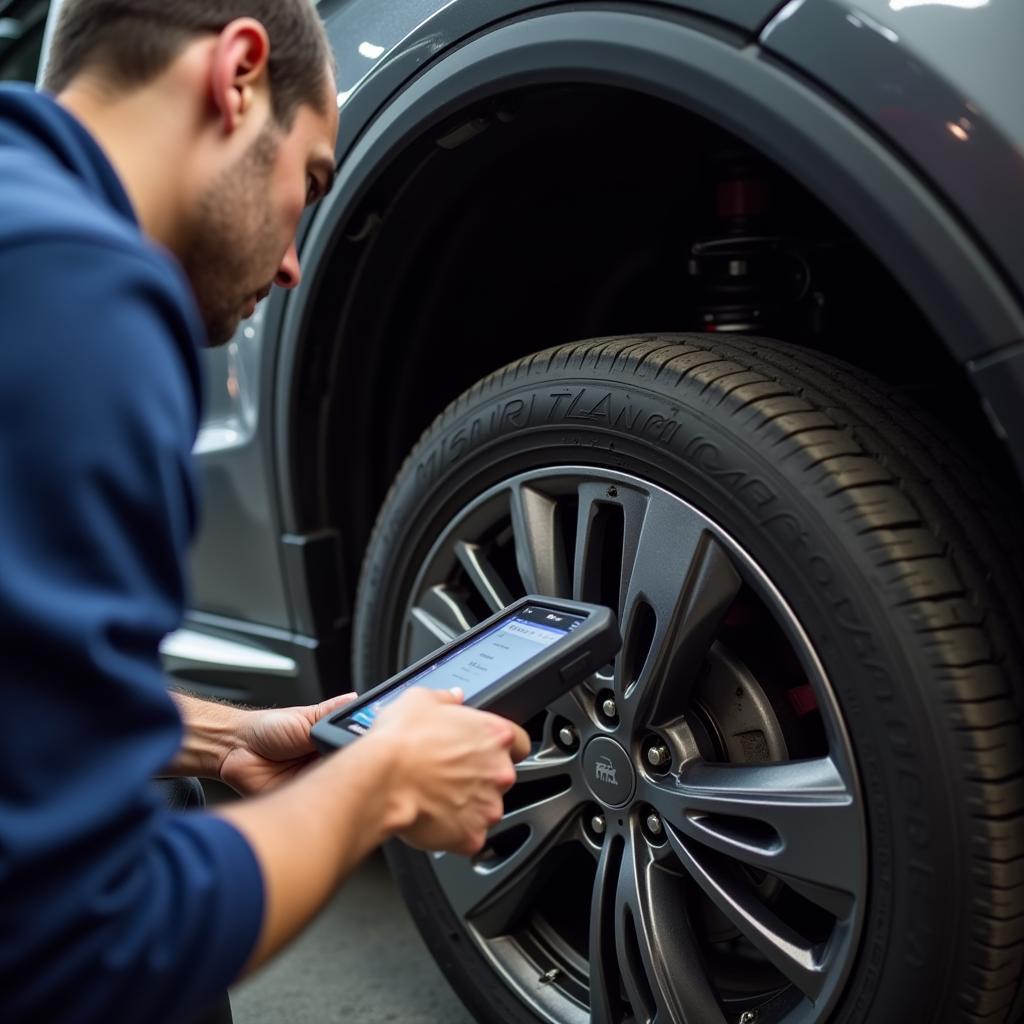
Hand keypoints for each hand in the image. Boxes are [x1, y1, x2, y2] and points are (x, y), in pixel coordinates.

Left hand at [220, 692, 356, 795]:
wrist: (235, 748)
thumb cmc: (266, 729)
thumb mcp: (304, 716)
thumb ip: (331, 712)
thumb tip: (354, 698)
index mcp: (328, 737)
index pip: (354, 742)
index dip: (363, 744)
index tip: (370, 742)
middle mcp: (324, 758)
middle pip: (349, 764)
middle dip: (352, 762)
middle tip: (351, 757)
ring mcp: (314, 778)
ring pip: (336, 783)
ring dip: (337, 779)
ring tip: (333, 769)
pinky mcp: (302, 797)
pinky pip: (318, 799)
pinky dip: (321, 795)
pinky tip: (321, 785)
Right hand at [367, 687, 530, 855]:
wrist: (383, 779)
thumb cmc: (401, 740)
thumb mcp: (420, 700)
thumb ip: (446, 698)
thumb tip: (453, 697)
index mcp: (494, 735)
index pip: (519, 742)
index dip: (500, 747)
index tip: (484, 750)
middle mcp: (499, 771)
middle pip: (500, 777)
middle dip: (479, 777)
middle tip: (448, 774)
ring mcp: (488, 806)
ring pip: (485, 808)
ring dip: (467, 805)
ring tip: (436, 797)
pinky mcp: (472, 835)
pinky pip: (469, 836)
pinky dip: (455, 831)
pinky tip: (433, 818)